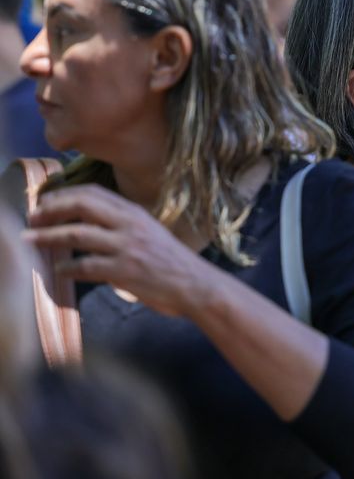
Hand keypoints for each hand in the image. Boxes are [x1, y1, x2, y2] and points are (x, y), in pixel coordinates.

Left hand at [23, 184, 212, 317]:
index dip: (64, 194)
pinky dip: (68, 268)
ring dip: (48, 236)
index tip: (45, 202)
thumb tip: (90, 224)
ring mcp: (127, 247)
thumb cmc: (174, 262)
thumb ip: (124, 225)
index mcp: (136, 213)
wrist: (197, 285)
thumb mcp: (151, 233)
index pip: (94, 192)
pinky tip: (59, 270)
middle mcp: (130, 225)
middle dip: (51, 210)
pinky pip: (86, 266)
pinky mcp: (124, 271)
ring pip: (77, 233)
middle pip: (82, 205)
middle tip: (32, 218)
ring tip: (31, 240)